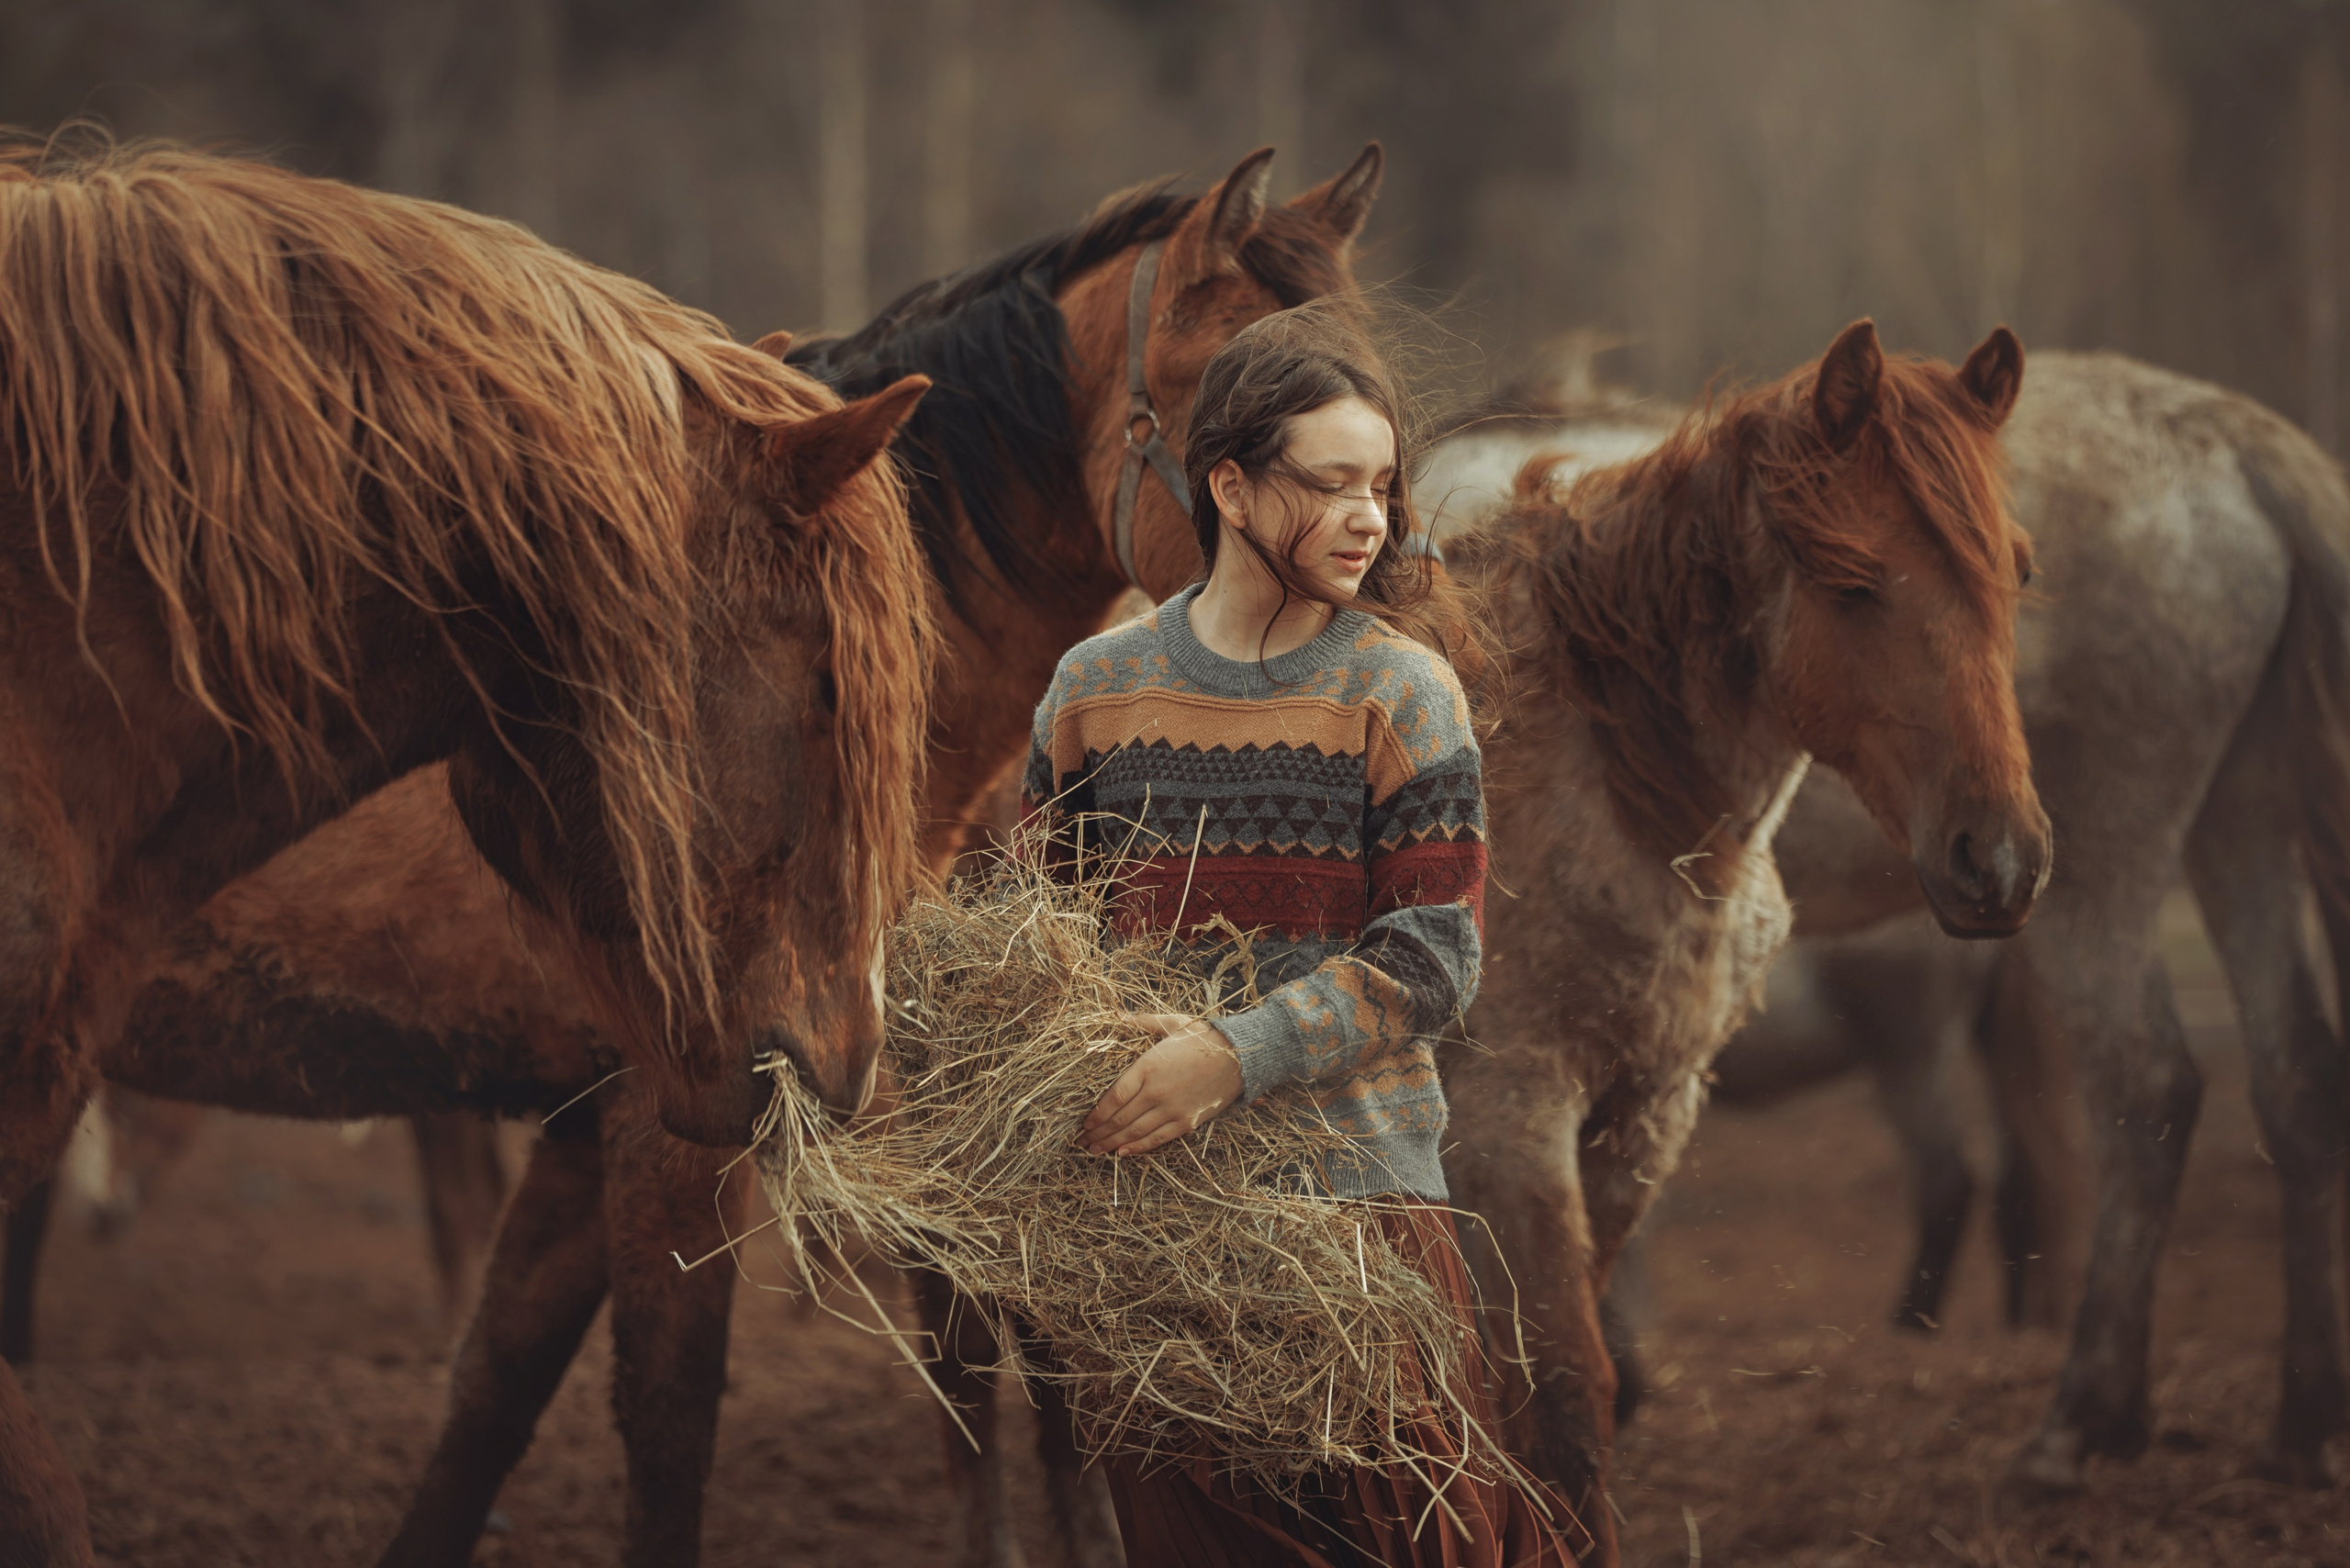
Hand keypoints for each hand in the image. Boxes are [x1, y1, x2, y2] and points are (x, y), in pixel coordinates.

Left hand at [1080, 1013, 1243, 1156]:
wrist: (1240, 1056)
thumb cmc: (1204, 1038)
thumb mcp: (1172, 1024)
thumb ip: (1143, 1022)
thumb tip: (1120, 1016)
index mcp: (1149, 1066)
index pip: (1114, 1096)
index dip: (1097, 1113)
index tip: (1084, 1122)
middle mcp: (1157, 1091)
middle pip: (1119, 1118)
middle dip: (1097, 1132)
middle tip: (1081, 1142)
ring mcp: (1172, 1109)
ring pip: (1135, 1132)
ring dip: (1112, 1143)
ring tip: (1095, 1150)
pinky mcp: (1187, 1122)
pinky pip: (1157, 1139)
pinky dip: (1138, 1148)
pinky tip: (1123, 1153)